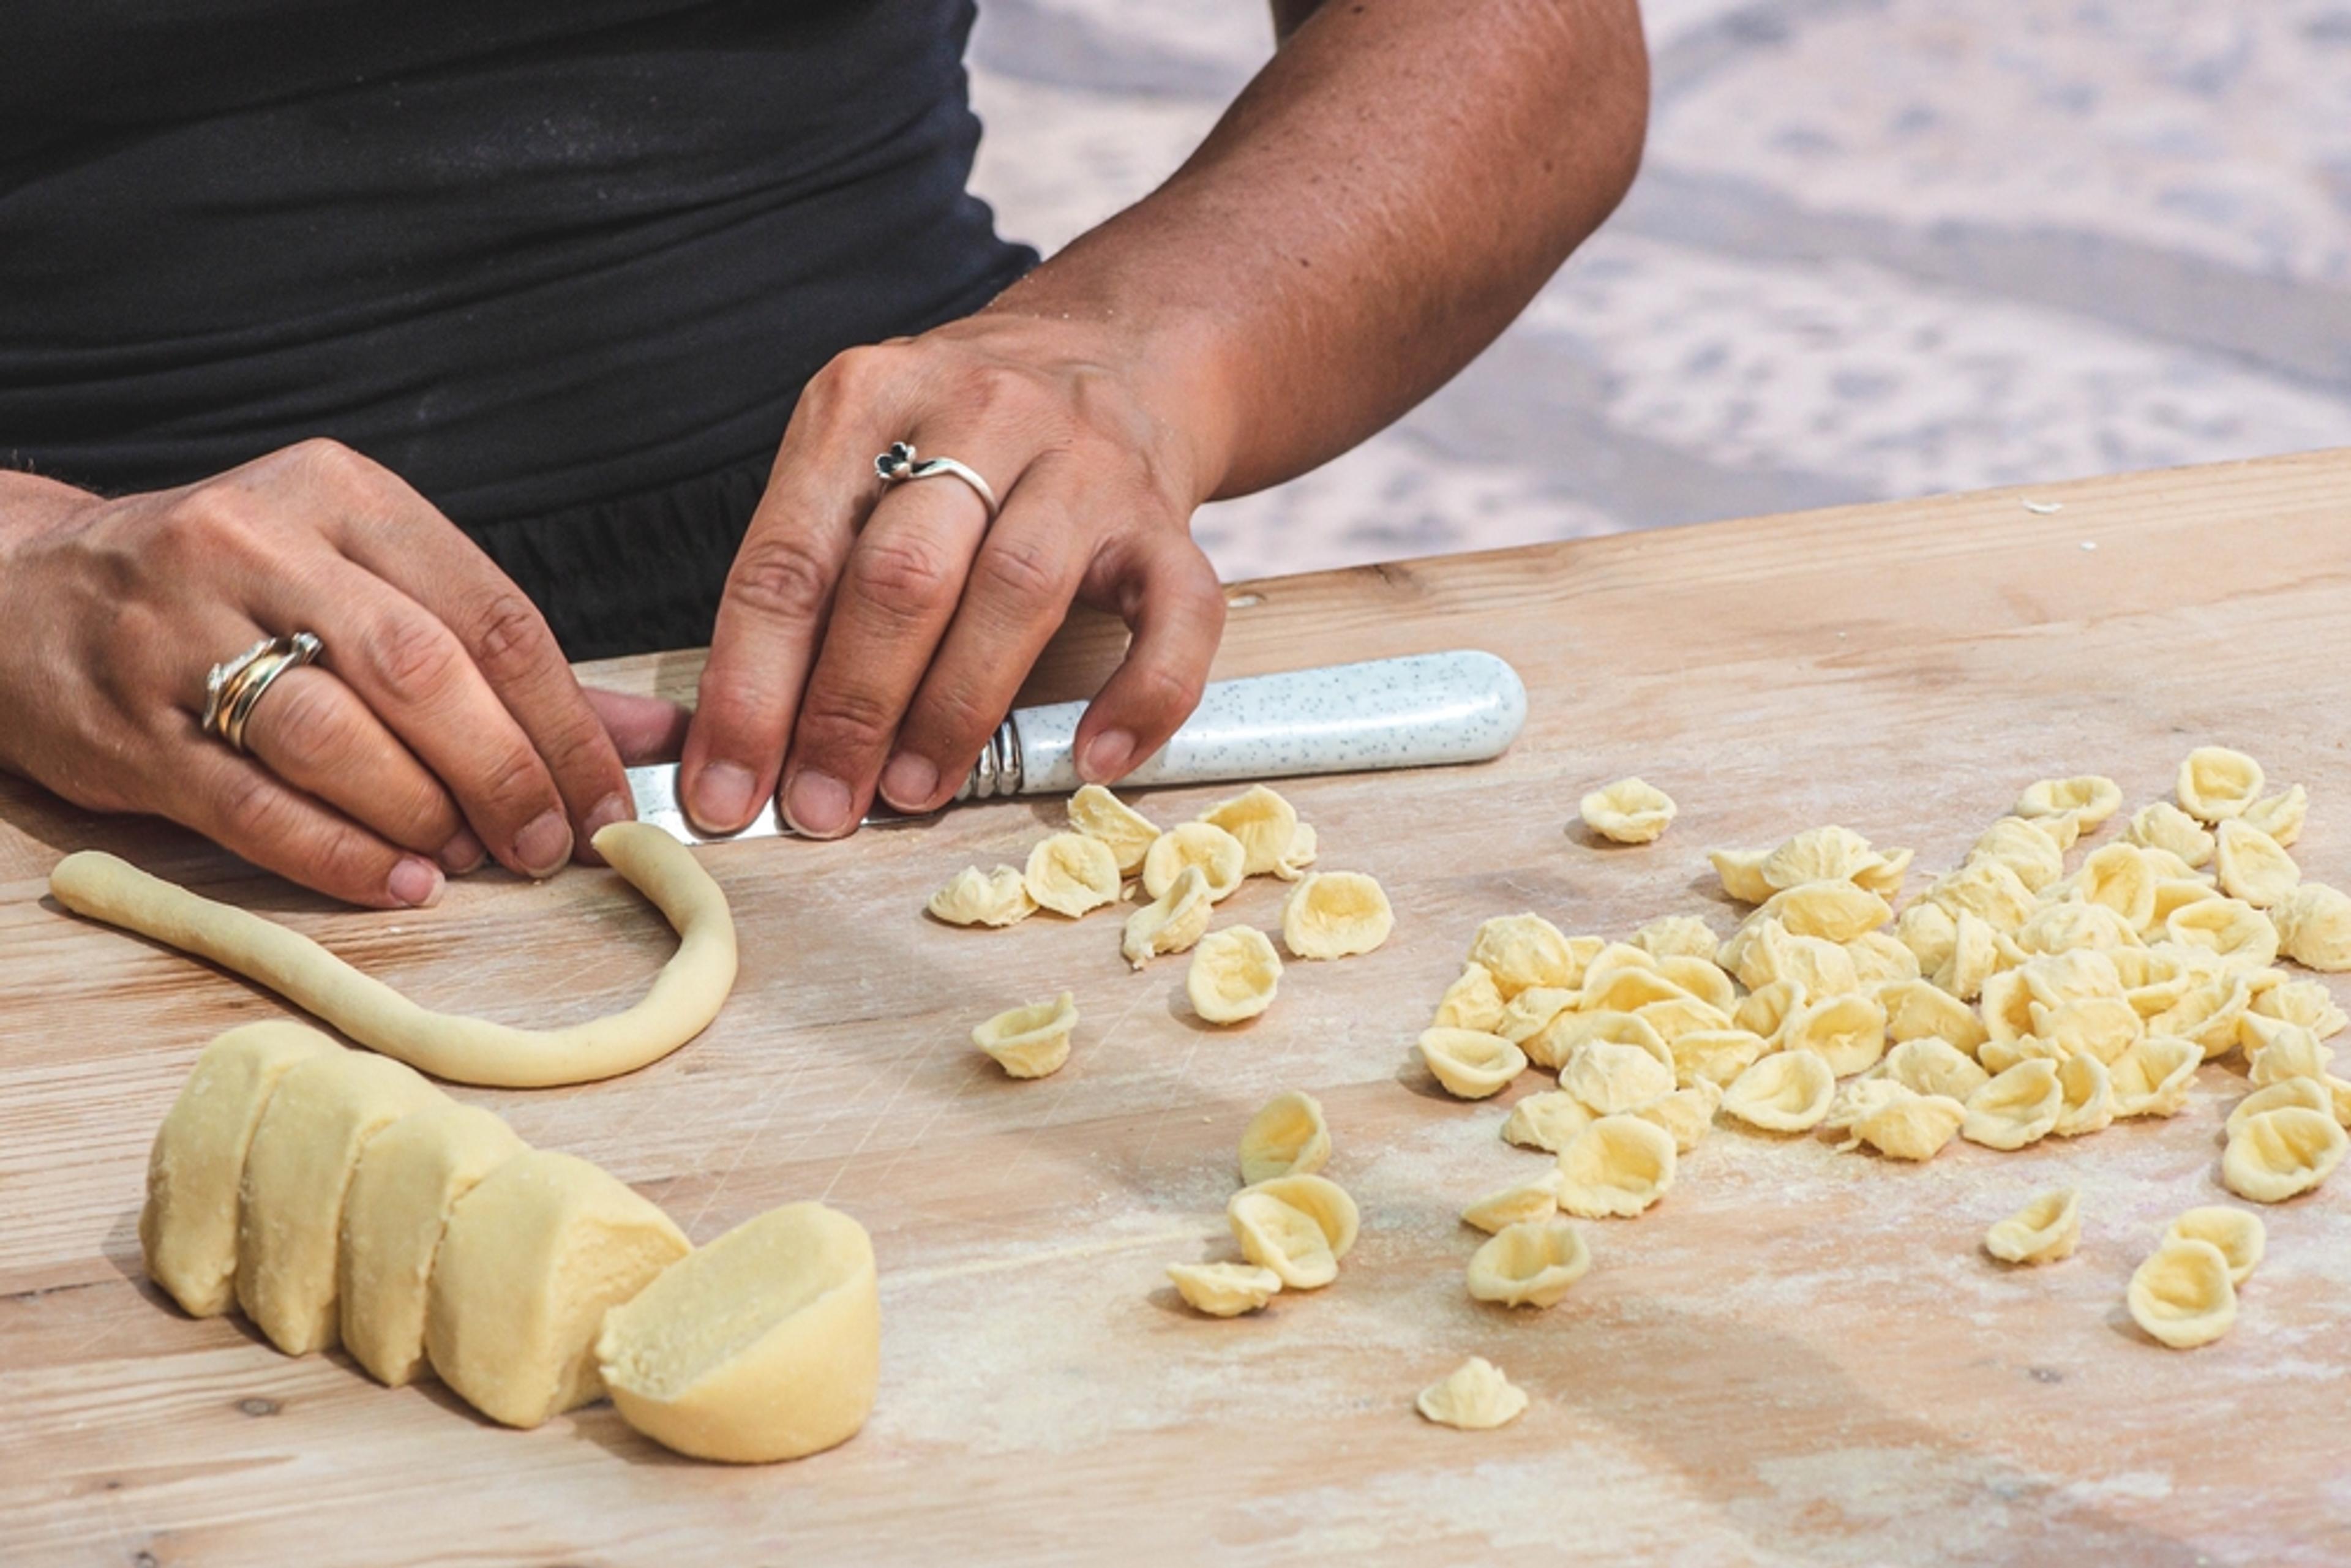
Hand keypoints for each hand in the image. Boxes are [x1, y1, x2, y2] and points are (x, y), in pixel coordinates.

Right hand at [0, 441, 660, 905]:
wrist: (23, 588)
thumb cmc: (233, 591)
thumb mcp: (366, 581)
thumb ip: (504, 658)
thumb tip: (646, 734)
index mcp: (341, 495)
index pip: (491, 614)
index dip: (568, 720)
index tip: (612, 796)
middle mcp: (257, 545)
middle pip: (422, 672)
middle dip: (508, 772)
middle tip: (553, 844)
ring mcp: (179, 633)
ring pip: (336, 734)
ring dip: (425, 814)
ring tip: (474, 859)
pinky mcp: (127, 724)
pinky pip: (253, 805)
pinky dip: (340, 856)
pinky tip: (401, 883)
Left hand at [679, 311, 1226, 836]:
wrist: (1112, 351)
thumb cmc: (959, 438)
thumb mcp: (858, 458)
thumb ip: (808, 577)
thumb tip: (746, 744)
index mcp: (865, 400)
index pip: (787, 561)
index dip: (750, 691)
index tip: (727, 791)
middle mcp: (977, 413)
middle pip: (900, 576)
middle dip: (849, 711)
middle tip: (822, 807)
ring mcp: (1081, 463)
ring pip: (1017, 592)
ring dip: (956, 711)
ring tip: (916, 792)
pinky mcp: (1165, 517)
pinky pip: (1171, 615)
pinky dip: (1139, 696)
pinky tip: (1094, 758)